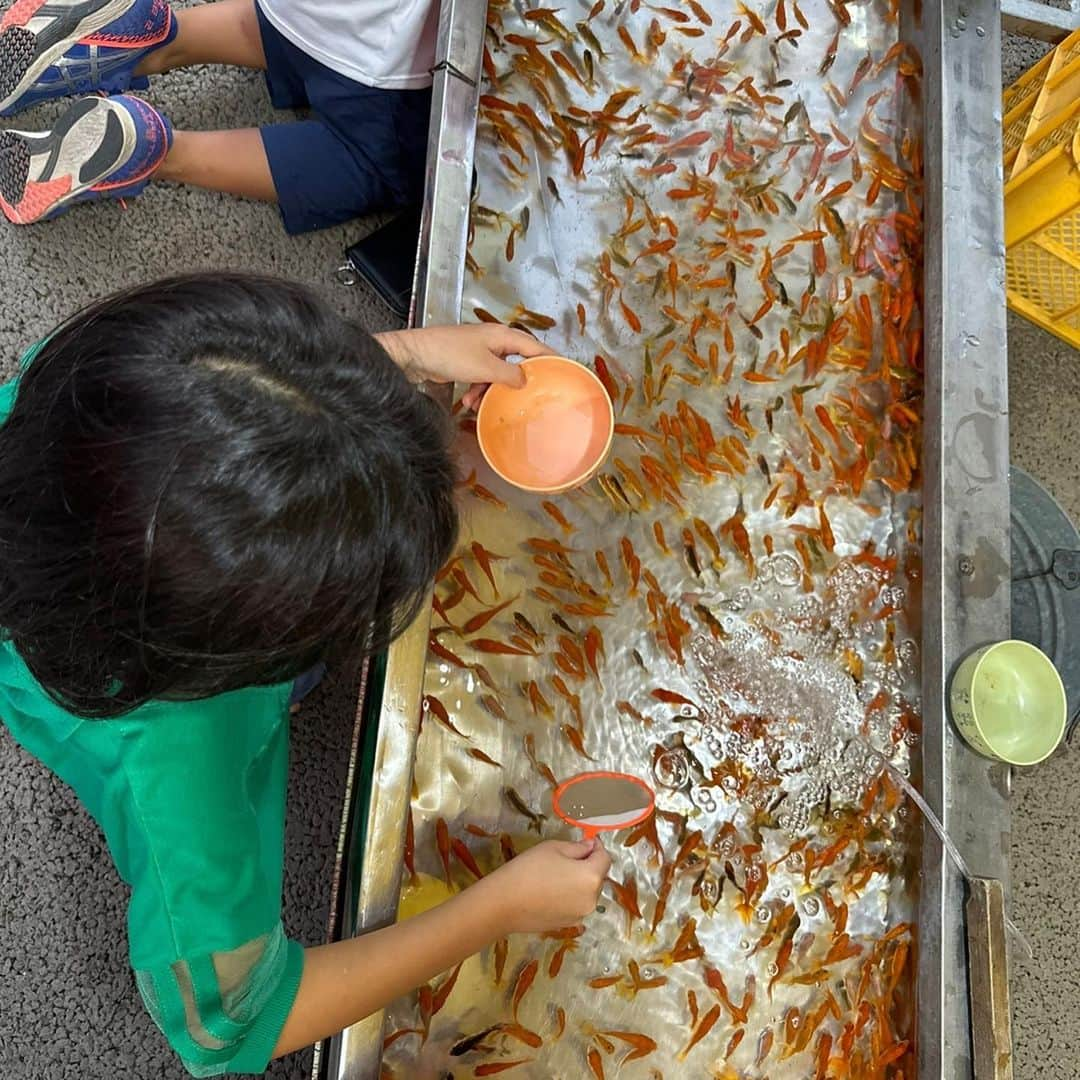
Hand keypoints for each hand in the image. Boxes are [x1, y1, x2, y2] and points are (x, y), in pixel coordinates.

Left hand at [376, 324, 548, 409]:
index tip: (564, 371)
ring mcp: (480, 351)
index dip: (550, 359)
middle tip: (528, 398)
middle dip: (518, 382)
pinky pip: (482, 378)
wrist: (417, 355)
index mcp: (503, 336)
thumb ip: (510, 375)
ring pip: (498, 374)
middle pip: (517, 362)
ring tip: (484, 404)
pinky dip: (478, 390)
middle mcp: (494, 341)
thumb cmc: (451, 354)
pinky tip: (469, 402)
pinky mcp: (467, 362)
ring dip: (492, 391)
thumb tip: (526, 381)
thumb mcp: (486, 368)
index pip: (535, 347)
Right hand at [483, 838, 610, 934]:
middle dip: (588, 865)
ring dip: (580, 881)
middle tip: (567, 856)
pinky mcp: (568, 925)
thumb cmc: (528, 870)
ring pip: (587, 892)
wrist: (503, 904)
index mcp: (591, 877)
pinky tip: (550, 891)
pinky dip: (570, 896)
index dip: (597, 847)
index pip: (605, 858)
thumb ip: (577, 847)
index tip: (586, 840)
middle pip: (598, 877)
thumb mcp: (553, 848)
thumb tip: (590, 847)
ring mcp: (580, 915)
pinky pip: (576, 905)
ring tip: (557, 875)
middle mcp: (592, 900)